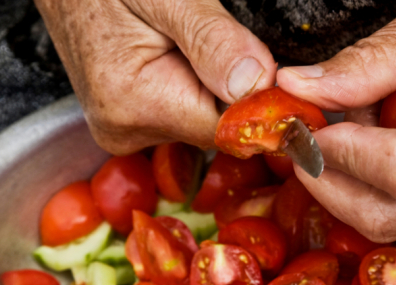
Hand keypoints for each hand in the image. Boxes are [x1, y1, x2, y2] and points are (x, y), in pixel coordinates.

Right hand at [35, 0, 275, 154]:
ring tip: (178, 46)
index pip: (226, 128)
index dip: (256, 102)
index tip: (268, 72)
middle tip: (206, 41)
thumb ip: (212, 40)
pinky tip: (174, 63)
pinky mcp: (131, 126)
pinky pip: (183, 116)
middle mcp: (128, 132)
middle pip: (216, 127)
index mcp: (135, 104)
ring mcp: (127, 132)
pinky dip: (193, 91)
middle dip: (228, 88)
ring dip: (208, 87)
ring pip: (202, 122)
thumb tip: (256, 83)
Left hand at [277, 0, 395, 240]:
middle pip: (392, 214)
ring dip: (358, 182)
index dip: (346, 157)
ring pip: (395, 220)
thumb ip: (366, 62)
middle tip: (310, 142)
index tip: (311, 132)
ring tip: (370, 129)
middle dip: (332, 183)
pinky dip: (383, 189)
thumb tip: (300, 88)